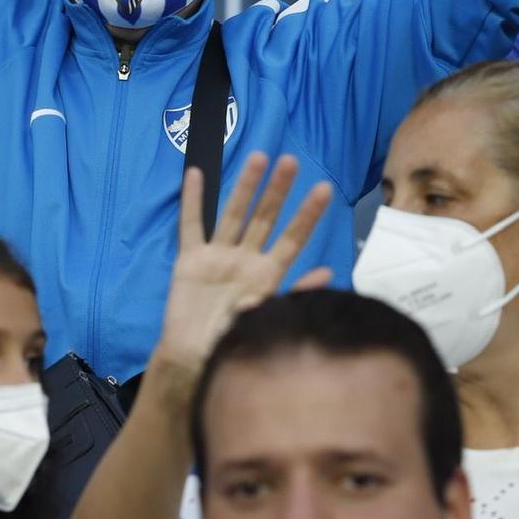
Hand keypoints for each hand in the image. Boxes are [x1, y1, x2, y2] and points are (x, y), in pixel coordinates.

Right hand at [153, 153, 334, 378]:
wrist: (196, 360)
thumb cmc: (234, 343)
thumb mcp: (268, 318)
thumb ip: (294, 292)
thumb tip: (328, 273)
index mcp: (268, 274)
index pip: (292, 238)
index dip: (307, 215)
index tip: (324, 189)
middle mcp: (245, 259)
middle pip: (264, 218)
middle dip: (278, 191)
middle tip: (291, 161)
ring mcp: (218, 256)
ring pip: (233, 214)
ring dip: (245, 186)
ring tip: (258, 158)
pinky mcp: (191, 260)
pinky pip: (191, 226)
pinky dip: (192, 201)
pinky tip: (195, 173)